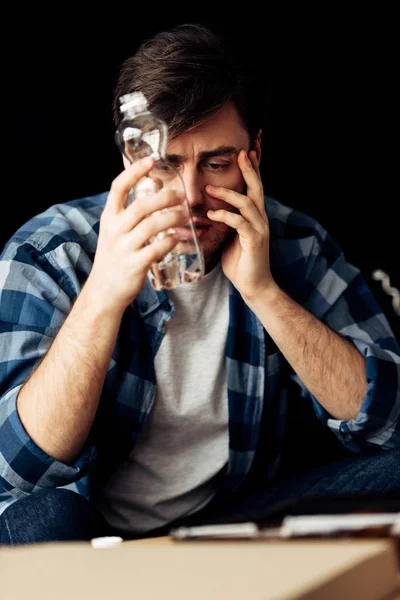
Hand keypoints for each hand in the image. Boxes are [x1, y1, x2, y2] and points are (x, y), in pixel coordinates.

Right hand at [87, 157, 188, 313]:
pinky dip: (171, 241)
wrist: (105, 290)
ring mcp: (124, 248)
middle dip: (165, 198)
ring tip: (186, 216)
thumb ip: (130, 211)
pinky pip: (157, 249)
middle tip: (181, 195)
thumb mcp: (115, 231)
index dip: (134, 172)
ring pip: (152, 226)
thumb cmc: (115, 257)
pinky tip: (178, 238)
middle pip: (141, 206)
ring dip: (173, 218)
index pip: (118, 188)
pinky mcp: (135, 265)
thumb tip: (155, 184)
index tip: (150, 160)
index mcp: (109, 218)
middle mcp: (114, 230)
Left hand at [206, 149, 275, 300]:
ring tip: (209, 188)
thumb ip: (226, 224)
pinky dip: (225, 216)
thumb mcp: (230, 238)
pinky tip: (211, 214)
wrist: (254, 286)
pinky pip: (239, 222)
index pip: (255, 189)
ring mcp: (259, 229)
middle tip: (242, 153)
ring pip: (246, 203)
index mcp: (255, 217)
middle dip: (250, 170)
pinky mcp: (254, 241)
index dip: (252, 171)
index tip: (247, 153)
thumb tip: (210, 211)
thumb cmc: (241, 263)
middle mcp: (260, 220)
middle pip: (257, 189)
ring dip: (227, 193)